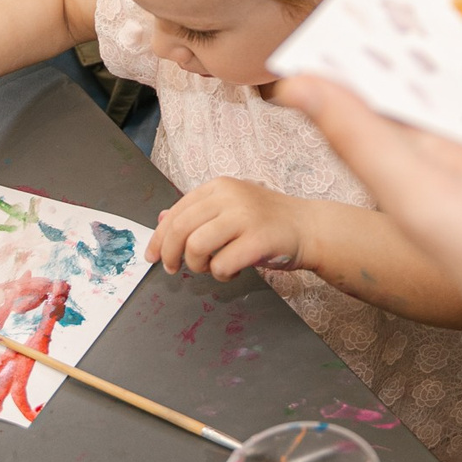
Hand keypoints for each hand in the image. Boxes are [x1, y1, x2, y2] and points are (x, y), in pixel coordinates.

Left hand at [150, 178, 308, 281]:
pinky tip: (233, 271)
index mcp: (220, 186)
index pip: (177, 211)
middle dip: (171, 254)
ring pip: (196, 246)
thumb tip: (161, 220)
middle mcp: (230, 196)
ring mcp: (245, 217)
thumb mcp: (230, 208)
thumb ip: (198, 213)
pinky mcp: (258, 240)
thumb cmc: (267, 221)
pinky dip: (222, 275)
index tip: (153, 256)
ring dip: (198, 265)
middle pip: (181, 228)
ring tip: (211, 268)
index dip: (159, 237)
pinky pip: (221, 265)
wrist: (309, 227)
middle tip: (173, 269)